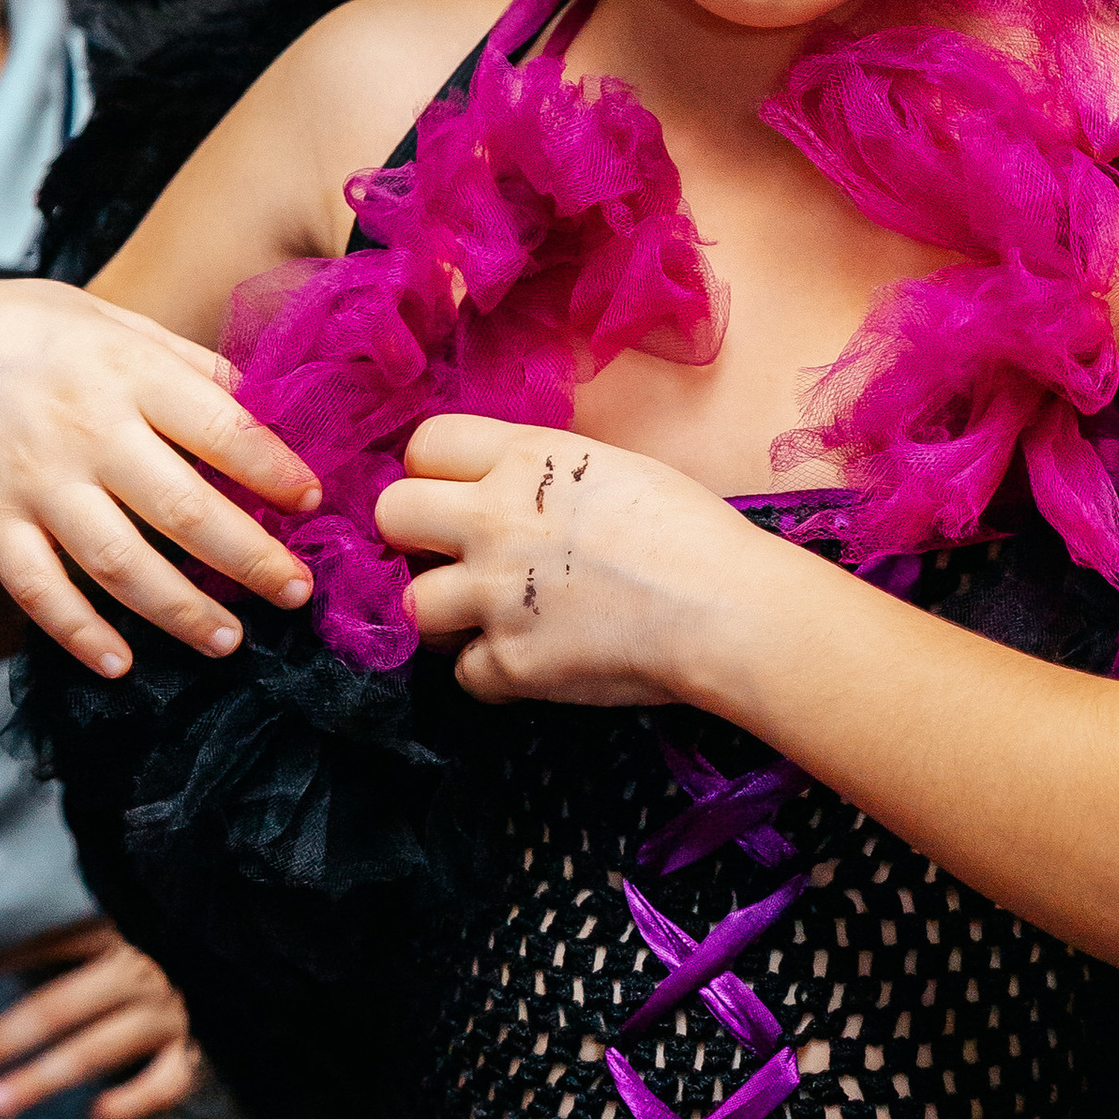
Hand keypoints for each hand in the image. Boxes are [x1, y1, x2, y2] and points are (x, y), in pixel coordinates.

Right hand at [0, 273, 319, 671]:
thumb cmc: (34, 334)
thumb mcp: (114, 324)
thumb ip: (188, 364)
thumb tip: (270, 403)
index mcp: (127, 373)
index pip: (218, 427)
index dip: (272, 469)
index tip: (314, 502)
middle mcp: (85, 430)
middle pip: (181, 508)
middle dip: (249, 558)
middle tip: (296, 593)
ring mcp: (35, 482)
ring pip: (117, 561)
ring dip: (178, 610)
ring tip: (228, 641)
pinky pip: (37, 590)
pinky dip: (77, 632)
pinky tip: (120, 663)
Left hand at [0, 917, 201, 1118]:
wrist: (217, 971)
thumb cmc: (130, 967)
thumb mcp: (96, 946)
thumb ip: (48, 957)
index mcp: (114, 934)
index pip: (52, 943)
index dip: (3, 958)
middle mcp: (142, 972)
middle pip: (62, 1006)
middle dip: (3, 1039)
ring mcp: (169, 1014)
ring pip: (99, 1050)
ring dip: (42, 1079)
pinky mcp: (193, 1053)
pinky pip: (162, 1085)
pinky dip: (126, 1105)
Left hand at [374, 416, 760, 707]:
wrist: (725, 608)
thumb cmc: (691, 530)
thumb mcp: (611, 466)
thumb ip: (542, 473)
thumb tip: (505, 489)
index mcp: (525, 460)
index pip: (425, 444)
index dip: (432, 471)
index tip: (455, 494)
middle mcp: (494, 521)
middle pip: (393, 516)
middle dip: (413, 537)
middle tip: (450, 556)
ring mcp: (495, 596)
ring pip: (412, 606)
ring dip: (445, 615)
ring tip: (489, 618)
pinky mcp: (511, 663)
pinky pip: (464, 674)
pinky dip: (493, 674)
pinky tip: (533, 661)